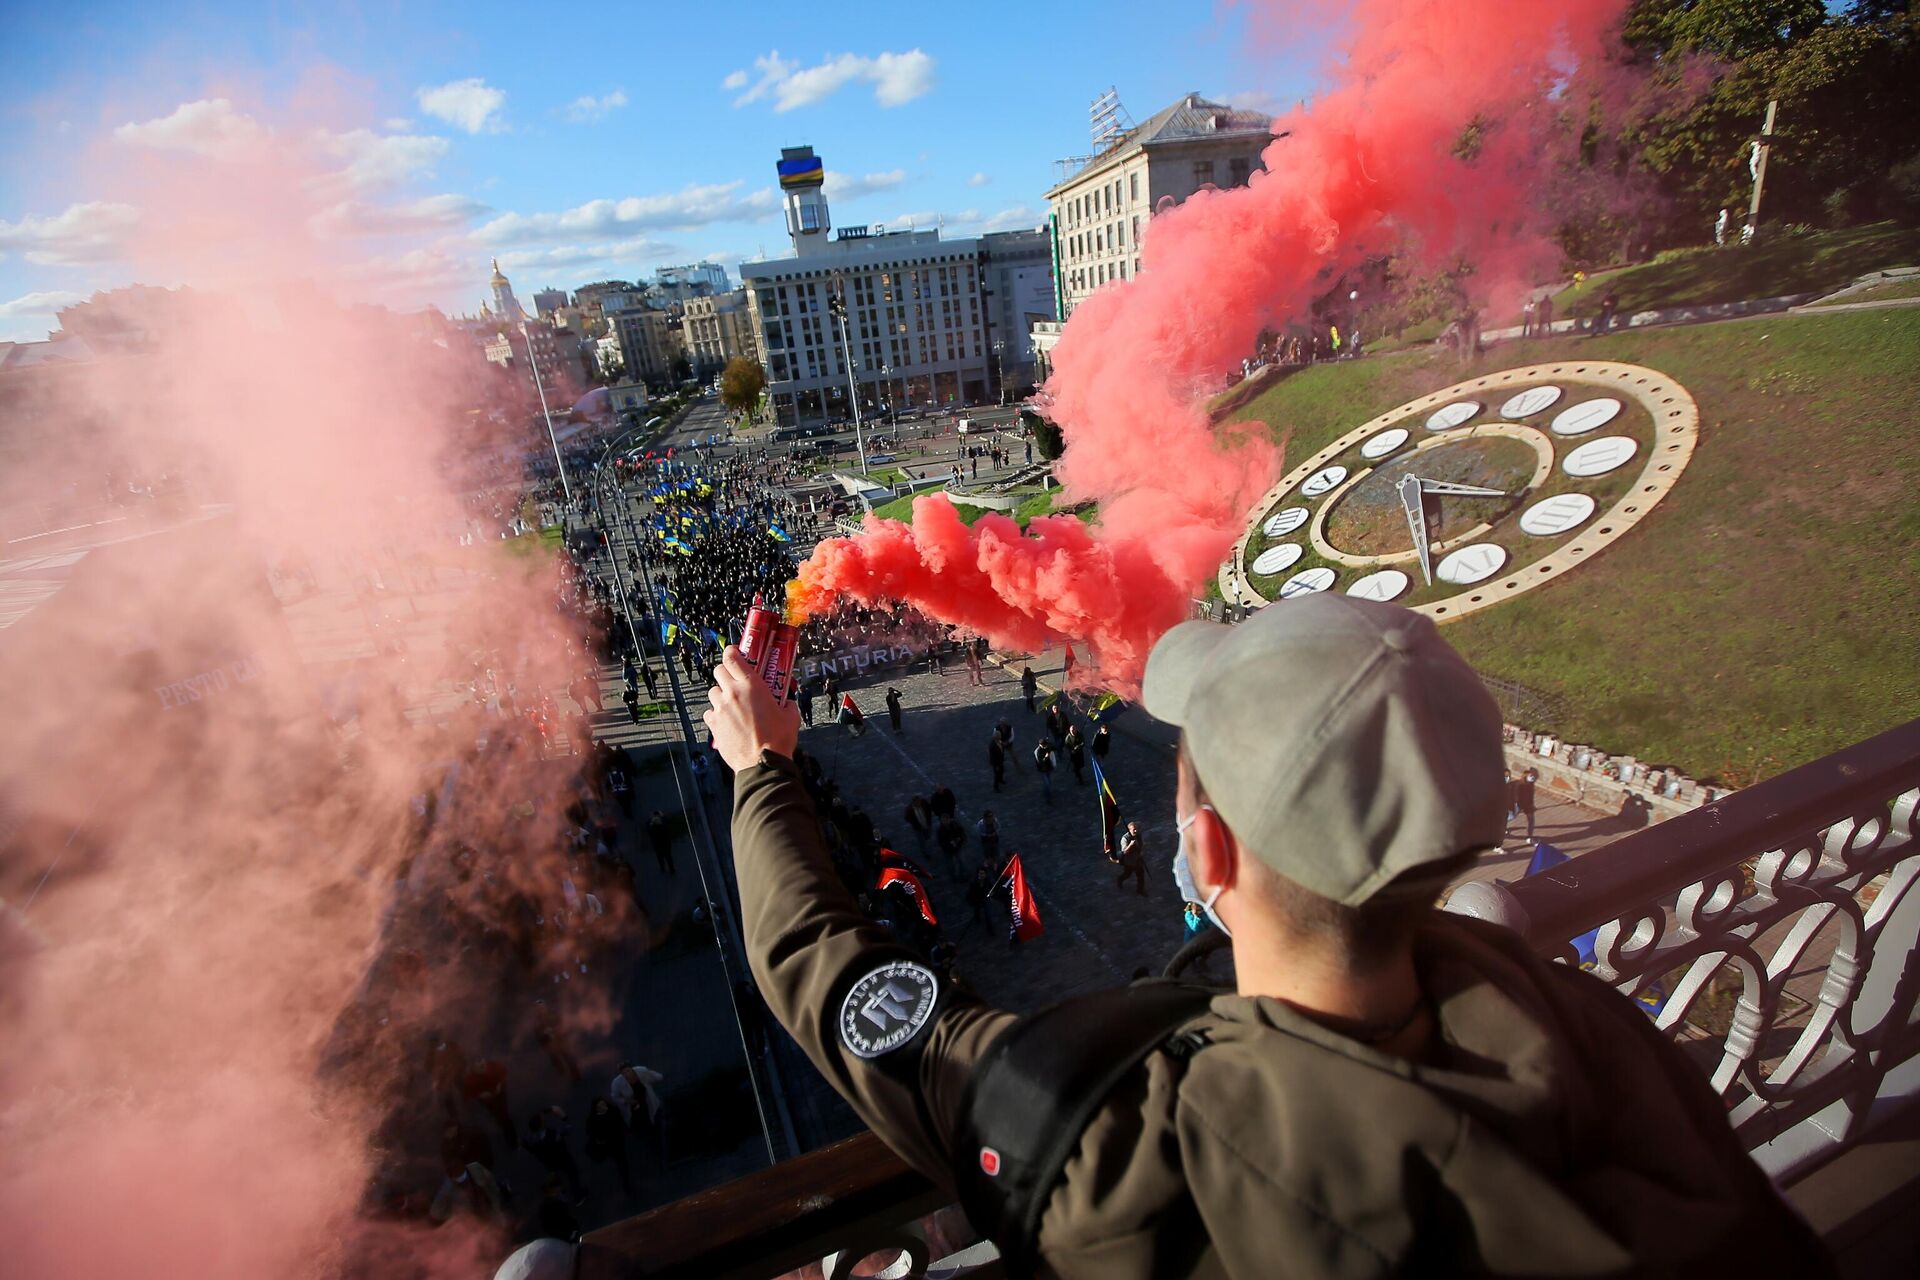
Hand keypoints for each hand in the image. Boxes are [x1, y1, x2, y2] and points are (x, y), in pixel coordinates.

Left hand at [703, 646, 800, 772]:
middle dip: (725, 673)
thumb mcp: (790, 716)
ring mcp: (721, 708)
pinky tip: (726, 721)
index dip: (731, 652)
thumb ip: (786, 704)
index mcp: (752, 685)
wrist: (763, 763)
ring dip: (721, 694)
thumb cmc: (778, 739)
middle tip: (734, 681)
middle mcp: (733, 692)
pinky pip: (710, 712)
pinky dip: (716, 714)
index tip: (735, 653)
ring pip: (713, 691)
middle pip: (718, 670)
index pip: (732, 657)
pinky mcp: (714, 724)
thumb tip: (786, 702)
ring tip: (731, 704)